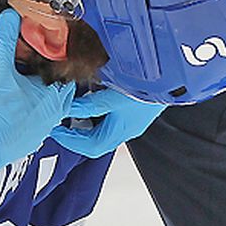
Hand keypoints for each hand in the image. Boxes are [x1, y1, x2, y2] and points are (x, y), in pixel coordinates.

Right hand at [0, 11, 77, 171]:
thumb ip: (5, 40)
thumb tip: (11, 17)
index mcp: (54, 96)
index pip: (68, 74)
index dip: (60, 61)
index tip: (51, 53)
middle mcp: (54, 115)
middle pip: (61, 91)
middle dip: (51, 79)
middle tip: (40, 68)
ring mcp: (42, 130)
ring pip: (49, 109)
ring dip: (40, 97)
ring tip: (26, 86)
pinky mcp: (28, 141)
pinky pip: (35, 124)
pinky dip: (29, 114)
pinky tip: (16, 108)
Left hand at [50, 86, 164, 158]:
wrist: (171, 77)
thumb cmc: (144, 89)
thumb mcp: (111, 98)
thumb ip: (88, 105)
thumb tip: (66, 107)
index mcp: (119, 132)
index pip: (90, 147)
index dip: (70, 141)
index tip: (54, 130)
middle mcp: (126, 130)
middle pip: (95, 140)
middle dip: (75, 134)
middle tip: (59, 122)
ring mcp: (131, 120)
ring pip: (102, 128)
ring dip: (85, 121)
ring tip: (70, 109)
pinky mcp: (135, 109)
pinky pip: (110, 117)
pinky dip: (96, 111)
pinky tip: (89, 98)